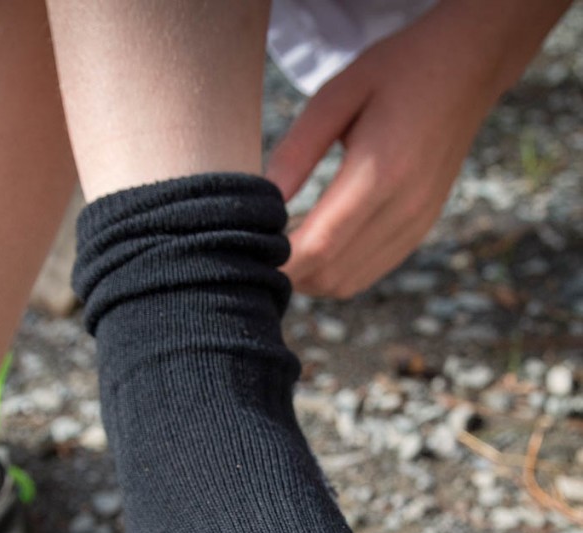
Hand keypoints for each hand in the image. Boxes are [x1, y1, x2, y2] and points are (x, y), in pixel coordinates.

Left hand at [266, 0, 563, 297]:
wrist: (467, 69)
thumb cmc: (395, 72)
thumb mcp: (337, 94)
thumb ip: (298, 150)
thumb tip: (262, 201)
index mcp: (380, 172)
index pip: (318, 247)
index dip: (277, 262)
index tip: (245, 251)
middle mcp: (403, 209)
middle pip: (329, 275)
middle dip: (287, 273)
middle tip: (256, 247)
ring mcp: (415, 225)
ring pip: (346, 283)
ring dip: (308, 276)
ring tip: (283, 243)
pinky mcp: (419, 231)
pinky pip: (366, 274)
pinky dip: (333, 272)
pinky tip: (315, 243)